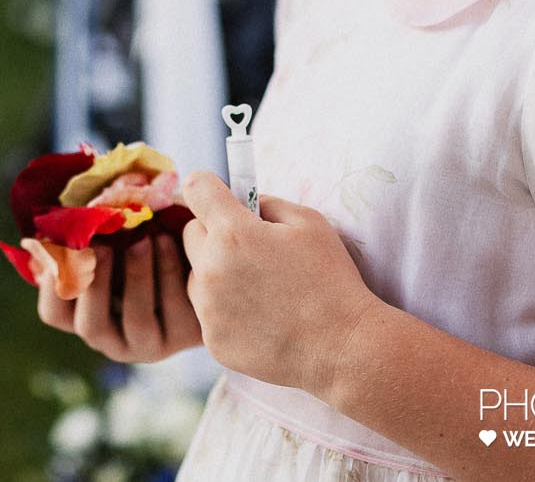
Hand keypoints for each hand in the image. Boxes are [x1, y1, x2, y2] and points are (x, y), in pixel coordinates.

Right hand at [35, 233, 202, 362]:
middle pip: (91, 326)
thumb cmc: (142, 246)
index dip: (51, 284)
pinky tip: (168, 239)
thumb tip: (49, 230)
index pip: (54, 313)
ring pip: (137, 319)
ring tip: (143, 239)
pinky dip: (168, 270)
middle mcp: (113, 340)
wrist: (198, 267)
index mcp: (86, 316)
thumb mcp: (114, 243)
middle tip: (104, 246)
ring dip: (136, 276)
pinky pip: (175, 307)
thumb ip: (87, 237)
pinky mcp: (185, 335)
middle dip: (95, 284)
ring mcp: (150, 343)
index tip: (62, 244)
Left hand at [181, 171, 381, 396]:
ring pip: (196, 275)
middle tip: (250, 248)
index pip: (196, 188)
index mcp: (233, 233)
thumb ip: (266, 203)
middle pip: (191, 233)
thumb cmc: (331, 280)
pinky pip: (207, 313)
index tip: (219, 196)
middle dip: (214, 233)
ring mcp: (208, 310)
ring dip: (216, 274)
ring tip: (258, 288)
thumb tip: (241, 202)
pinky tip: (261, 317)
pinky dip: (226, 311)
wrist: (343, 346)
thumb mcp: (309, 222)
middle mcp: (211, 270)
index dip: (208, 187)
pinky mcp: (213, 341)